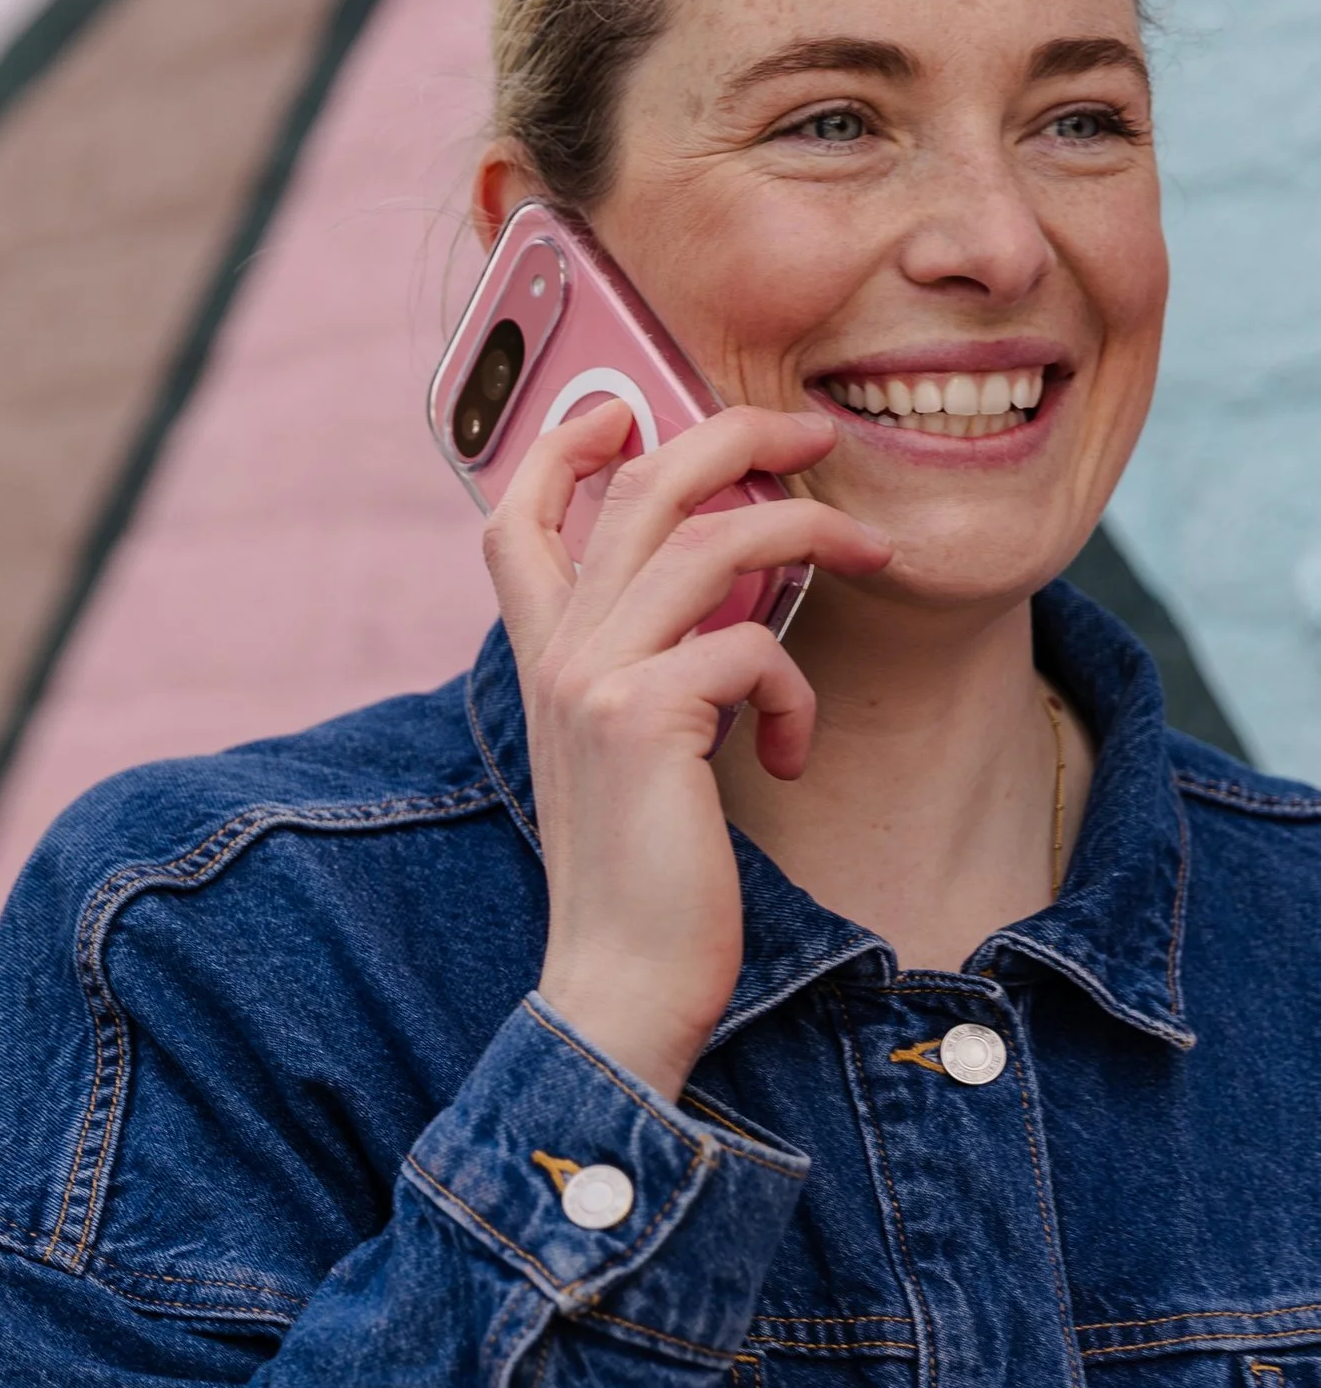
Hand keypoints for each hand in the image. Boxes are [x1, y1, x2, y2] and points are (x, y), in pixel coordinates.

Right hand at [482, 401, 890, 1100]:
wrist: (618, 980)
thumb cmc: (639, 878)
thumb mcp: (625, 755)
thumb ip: (644, 669)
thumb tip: (724, 595)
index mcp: (543, 657)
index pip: (520, 516)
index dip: (568, 443)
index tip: (630, 407)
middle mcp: (556, 653)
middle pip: (639, 485)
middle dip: (737, 437)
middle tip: (811, 439)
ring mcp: (592, 678)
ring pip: (712, 539)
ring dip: (808, 535)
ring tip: (867, 554)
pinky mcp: (644, 717)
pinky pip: (752, 644)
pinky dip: (794, 692)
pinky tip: (790, 750)